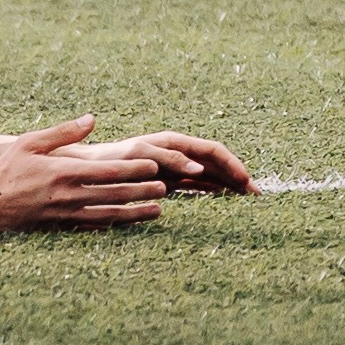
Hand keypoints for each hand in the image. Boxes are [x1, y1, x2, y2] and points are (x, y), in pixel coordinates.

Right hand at [0, 116, 166, 232]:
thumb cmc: (6, 171)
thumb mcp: (29, 143)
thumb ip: (63, 132)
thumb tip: (91, 119)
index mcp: (64, 172)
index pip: (109, 171)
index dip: (135, 170)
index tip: (154, 167)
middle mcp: (70, 195)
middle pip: (116, 194)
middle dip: (143, 191)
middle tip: (164, 187)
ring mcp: (68, 214)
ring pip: (111, 214)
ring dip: (137, 212)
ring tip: (158, 209)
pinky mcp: (63, 228)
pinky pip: (96, 228)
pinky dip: (116, 225)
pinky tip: (128, 223)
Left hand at [58, 130, 253, 195]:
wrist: (88, 168)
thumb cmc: (110, 158)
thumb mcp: (139, 155)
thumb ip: (168, 159)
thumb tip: (199, 167)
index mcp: (172, 143)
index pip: (211, 150)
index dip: (231, 164)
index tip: (246, 181)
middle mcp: (177, 153)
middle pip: (216, 162)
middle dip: (237, 176)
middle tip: (257, 196)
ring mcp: (175, 167)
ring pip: (211, 174)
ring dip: (230, 185)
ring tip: (249, 202)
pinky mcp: (169, 181)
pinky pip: (199, 184)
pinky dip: (215, 191)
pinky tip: (227, 202)